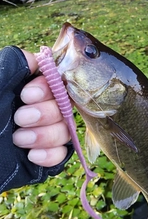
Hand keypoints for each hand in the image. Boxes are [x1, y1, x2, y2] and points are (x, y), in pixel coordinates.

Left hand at [13, 50, 70, 166]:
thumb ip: (11, 65)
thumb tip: (36, 59)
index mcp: (20, 89)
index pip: (53, 81)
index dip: (47, 87)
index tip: (26, 94)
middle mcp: (33, 109)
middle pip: (63, 105)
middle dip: (46, 112)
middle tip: (20, 119)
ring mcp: (38, 134)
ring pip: (64, 129)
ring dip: (46, 134)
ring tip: (18, 139)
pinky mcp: (39, 158)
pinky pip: (61, 154)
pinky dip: (50, 154)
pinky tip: (31, 155)